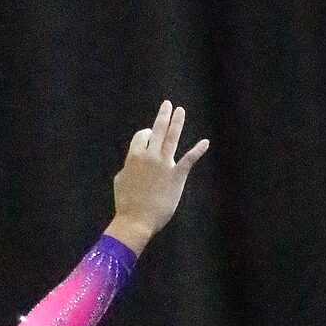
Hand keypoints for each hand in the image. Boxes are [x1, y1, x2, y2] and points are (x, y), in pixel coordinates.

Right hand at [110, 101, 208, 250]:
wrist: (136, 220)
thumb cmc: (125, 202)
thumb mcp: (120, 180)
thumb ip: (129, 167)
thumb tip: (133, 162)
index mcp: (133, 157)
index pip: (141, 136)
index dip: (145, 134)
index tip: (148, 137)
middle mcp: (149, 156)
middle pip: (157, 130)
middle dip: (163, 115)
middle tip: (168, 104)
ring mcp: (164, 165)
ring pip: (172, 138)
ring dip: (177, 123)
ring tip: (180, 111)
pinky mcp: (177, 176)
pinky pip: (189, 159)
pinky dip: (198, 150)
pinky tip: (205, 142)